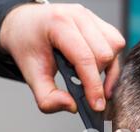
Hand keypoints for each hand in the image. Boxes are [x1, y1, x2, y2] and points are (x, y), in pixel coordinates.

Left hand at [0, 3, 125, 112]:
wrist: (24, 25)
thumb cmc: (28, 45)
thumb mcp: (30, 75)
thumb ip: (47, 97)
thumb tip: (72, 106)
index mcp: (58, 24)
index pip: (84, 58)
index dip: (93, 86)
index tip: (97, 106)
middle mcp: (77, 16)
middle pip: (104, 54)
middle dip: (97, 78)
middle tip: (85, 91)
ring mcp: (90, 17)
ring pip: (114, 47)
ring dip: (106, 68)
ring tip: (87, 76)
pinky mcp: (98, 22)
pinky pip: (116, 43)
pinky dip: (110, 60)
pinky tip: (95, 67)